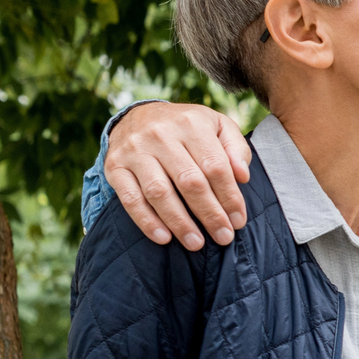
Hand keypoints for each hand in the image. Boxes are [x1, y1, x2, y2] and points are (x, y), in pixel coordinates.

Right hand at [103, 102, 251, 249]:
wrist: (138, 116)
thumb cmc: (189, 129)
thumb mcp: (218, 126)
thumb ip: (236, 149)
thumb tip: (243, 176)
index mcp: (191, 124)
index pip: (215, 166)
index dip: (229, 197)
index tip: (238, 221)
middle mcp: (161, 135)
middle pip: (189, 182)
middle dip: (209, 214)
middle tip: (223, 237)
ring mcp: (135, 150)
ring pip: (159, 192)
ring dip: (179, 222)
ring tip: (196, 243)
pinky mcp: (114, 166)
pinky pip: (130, 198)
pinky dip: (146, 221)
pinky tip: (164, 238)